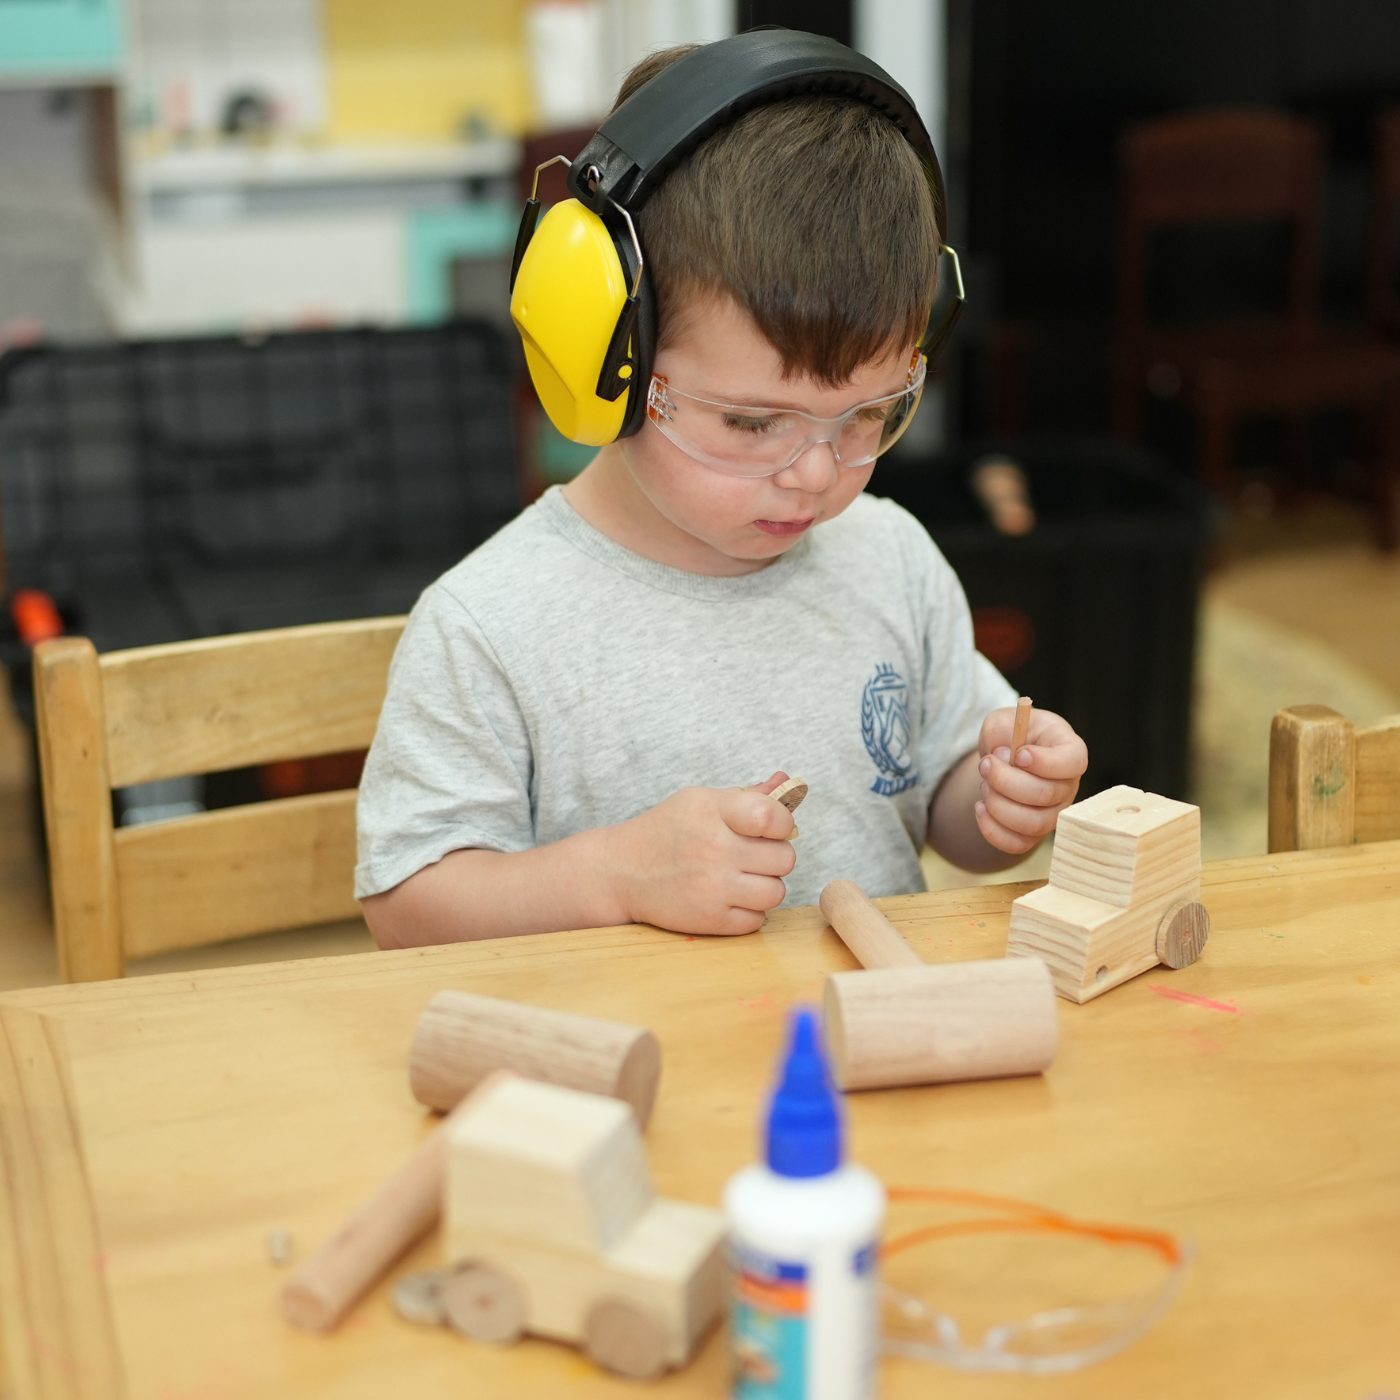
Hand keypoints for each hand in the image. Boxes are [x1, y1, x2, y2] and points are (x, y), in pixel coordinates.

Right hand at [607, 772, 796, 934]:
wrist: (621, 872)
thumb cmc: (667, 831)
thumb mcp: (701, 801)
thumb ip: (748, 796)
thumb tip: (790, 782)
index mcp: (712, 811)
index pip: (773, 817)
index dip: (782, 823)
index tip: (770, 827)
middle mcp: (714, 848)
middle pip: (784, 858)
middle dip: (773, 856)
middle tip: (750, 855)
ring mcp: (713, 887)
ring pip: (776, 892)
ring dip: (763, 886)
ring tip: (740, 877)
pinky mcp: (710, 920)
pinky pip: (757, 920)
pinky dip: (748, 911)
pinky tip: (728, 897)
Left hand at [974, 705, 1086, 854]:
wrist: (1004, 759)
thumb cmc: (1010, 735)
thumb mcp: (1002, 720)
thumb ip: (1000, 728)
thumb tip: (1002, 753)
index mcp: (1070, 752)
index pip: (1072, 762)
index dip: (1044, 762)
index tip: (1018, 754)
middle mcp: (1068, 786)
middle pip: (1045, 794)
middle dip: (1006, 781)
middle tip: (986, 764)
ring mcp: (1054, 813)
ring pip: (1033, 823)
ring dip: (999, 805)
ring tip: (985, 786)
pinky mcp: (1035, 833)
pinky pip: (1018, 844)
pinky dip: (992, 829)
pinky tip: (980, 808)